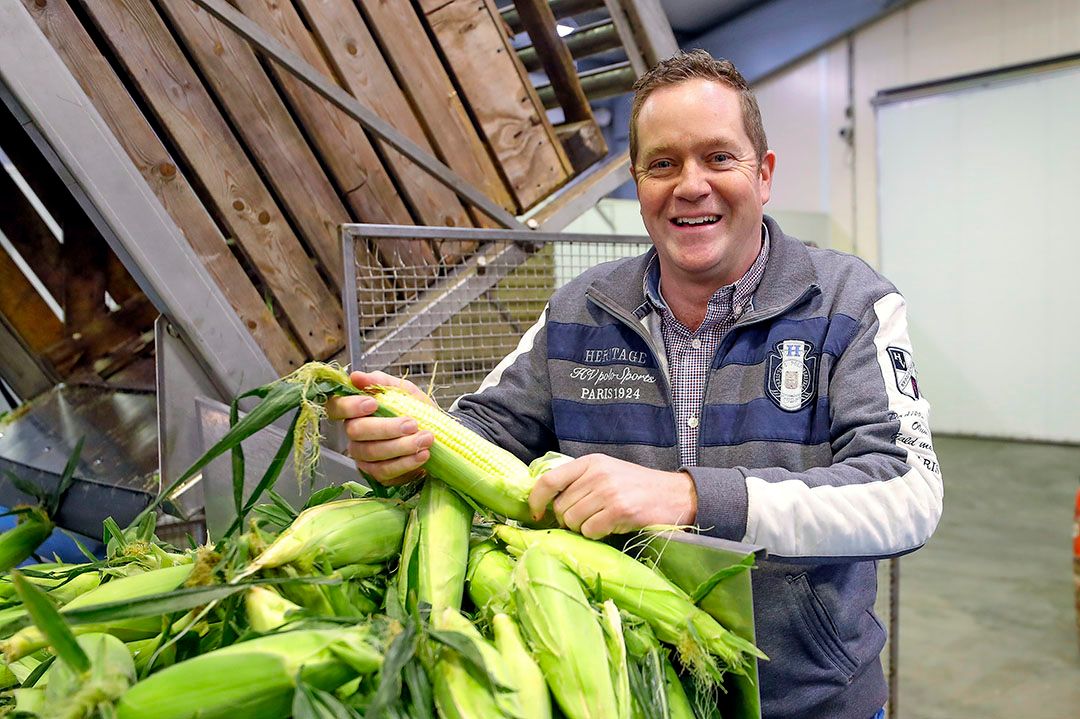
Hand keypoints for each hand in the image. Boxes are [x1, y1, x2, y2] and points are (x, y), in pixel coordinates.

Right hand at [325, 371, 435, 485]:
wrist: (436, 433)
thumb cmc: (415, 410)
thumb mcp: (402, 390)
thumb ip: (380, 382)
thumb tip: (356, 376)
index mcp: (355, 411)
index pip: (336, 407)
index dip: (349, 406)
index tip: (373, 403)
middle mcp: (354, 435)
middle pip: (356, 431)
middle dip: (386, 428)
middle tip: (412, 424)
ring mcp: (363, 456)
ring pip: (372, 453)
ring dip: (402, 446)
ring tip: (425, 439)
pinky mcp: (377, 474)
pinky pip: (385, 471)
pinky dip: (406, 463)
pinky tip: (422, 455)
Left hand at [527, 454, 696, 538]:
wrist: (675, 495)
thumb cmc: (638, 487)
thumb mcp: (607, 472)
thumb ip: (580, 481)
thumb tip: (547, 503)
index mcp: (590, 462)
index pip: (548, 480)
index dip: (535, 500)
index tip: (536, 514)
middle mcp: (597, 474)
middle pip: (560, 507)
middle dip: (568, 520)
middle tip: (587, 520)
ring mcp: (608, 492)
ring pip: (573, 521)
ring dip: (583, 528)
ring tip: (602, 521)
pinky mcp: (619, 510)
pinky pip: (590, 531)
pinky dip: (597, 534)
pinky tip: (612, 526)